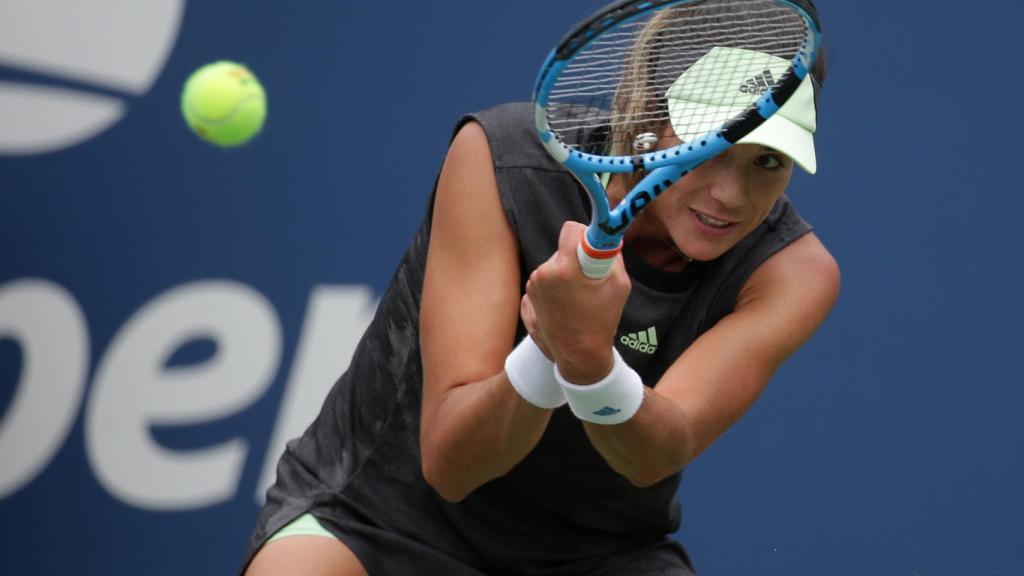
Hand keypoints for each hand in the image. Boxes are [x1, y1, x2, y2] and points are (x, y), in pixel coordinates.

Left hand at [525, 221, 630, 383]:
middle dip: (575, 261)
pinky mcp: (526, 298)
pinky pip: (544, 283)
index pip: (570, 229)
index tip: (590, 246)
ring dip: (564, 277)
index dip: (583, 234)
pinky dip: (554, 291)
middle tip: (587, 283)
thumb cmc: (602, 321)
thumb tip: (605, 239)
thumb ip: (611, 256)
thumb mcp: (620, 285)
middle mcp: (543, 274)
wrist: (579, 356)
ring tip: (576, 301)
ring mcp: (532, 287)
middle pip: (562, 251)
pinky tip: (564, 309)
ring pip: (553, 267)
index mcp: (565, 268)